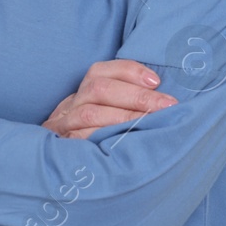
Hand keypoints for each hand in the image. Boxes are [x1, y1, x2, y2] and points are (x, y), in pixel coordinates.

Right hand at [41, 59, 175, 138]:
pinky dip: (105, 138)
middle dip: (137, 96)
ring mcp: (66, 123)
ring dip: (125, 118)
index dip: (131, 71)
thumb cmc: (101, 125)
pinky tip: (128, 142)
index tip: (156, 81)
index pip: (103, 70)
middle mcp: (73, 102)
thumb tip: (165, 95)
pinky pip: (82, 139)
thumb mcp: (111, 104)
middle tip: (167, 105)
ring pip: (90, 114)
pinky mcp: (65, 145)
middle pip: (100, 89)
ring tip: (152, 123)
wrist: (58, 155)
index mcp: (86, 86)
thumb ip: (131, 95)